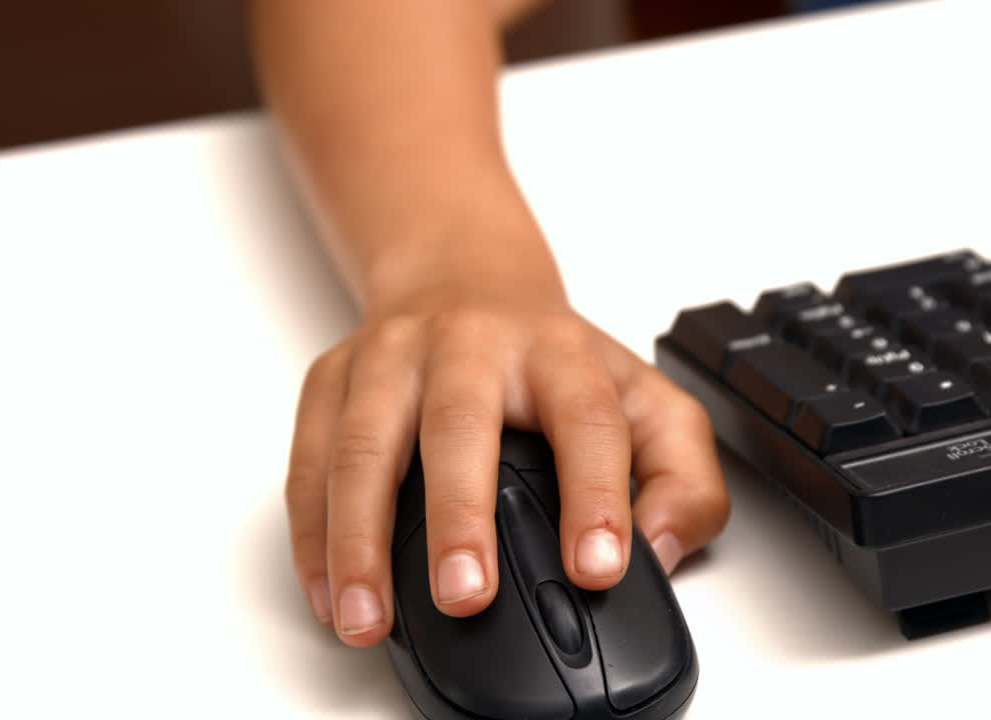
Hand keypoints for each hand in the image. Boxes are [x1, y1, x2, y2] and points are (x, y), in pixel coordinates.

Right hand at [284, 284, 729, 646]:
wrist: (464, 279)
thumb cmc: (550, 361)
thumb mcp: (643, 401)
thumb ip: (681, 477)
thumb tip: (659, 546)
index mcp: (557, 354)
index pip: (586, 419)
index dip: (597, 494)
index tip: (597, 567)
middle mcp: (470, 345)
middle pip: (459, 422)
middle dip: (460, 514)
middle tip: (465, 596)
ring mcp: (392, 356)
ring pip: (364, 443)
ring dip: (360, 537)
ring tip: (366, 617)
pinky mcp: (333, 377)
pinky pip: (309, 457)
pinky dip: (312, 531)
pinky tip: (327, 589)